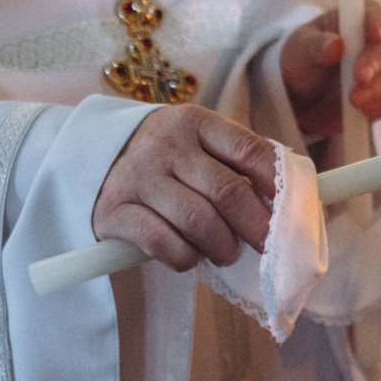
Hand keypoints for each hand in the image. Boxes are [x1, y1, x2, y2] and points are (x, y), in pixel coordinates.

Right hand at [92, 105, 279, 269]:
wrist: (89, 156)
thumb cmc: (163, 156)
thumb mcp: (196, 141)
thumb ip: (235, 160)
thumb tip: (290, 198)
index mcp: (196, 122)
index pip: (250, 151)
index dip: (279, 186)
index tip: (291, 212)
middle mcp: (166, 145)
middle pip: (227, 193)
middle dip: (256, 228)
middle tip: (265, 246)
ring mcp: (138, 177)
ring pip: (198, 221)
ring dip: (222, 247)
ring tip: (226, 253)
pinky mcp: (115, 211)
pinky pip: (163, 243)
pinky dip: (186, 258)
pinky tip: (190, 256)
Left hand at [281, 0, 380, 141]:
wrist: (303, 96)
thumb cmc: (301, 62)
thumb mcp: (299, 51)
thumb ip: (316, 46)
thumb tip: (336, 45)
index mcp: (353, 19)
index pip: (373, 12)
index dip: (376, 22)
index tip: (374, 35)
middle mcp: (376, 39)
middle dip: (376, 63)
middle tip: (360, 78)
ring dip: (379, 88)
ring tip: (354, 101)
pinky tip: (365, 111)